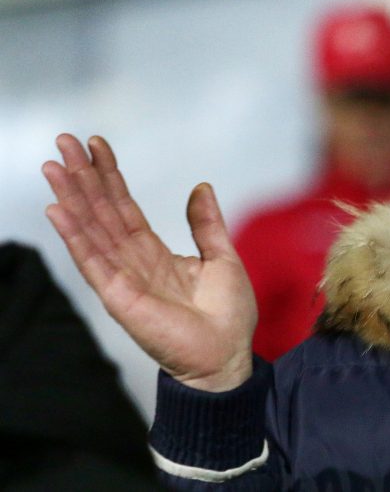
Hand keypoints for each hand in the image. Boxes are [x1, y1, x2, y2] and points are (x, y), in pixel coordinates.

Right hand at [42, 134, 255, 391]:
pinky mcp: (119, 297)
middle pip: (102, 212)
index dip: (110, 176)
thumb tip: (201, 186)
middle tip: (64, 141)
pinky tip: (59, 210)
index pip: (124, 207)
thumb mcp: (223, 257)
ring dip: (71, 197)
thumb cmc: (228, 315)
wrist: (227, 356)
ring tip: (54, 165)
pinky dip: (75, 236)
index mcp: (154, 253)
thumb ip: (206, 224)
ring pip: (92, 230)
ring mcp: (122, 278)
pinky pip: (93, 261)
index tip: (96, 144)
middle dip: (83, 177)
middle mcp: (132, 262)